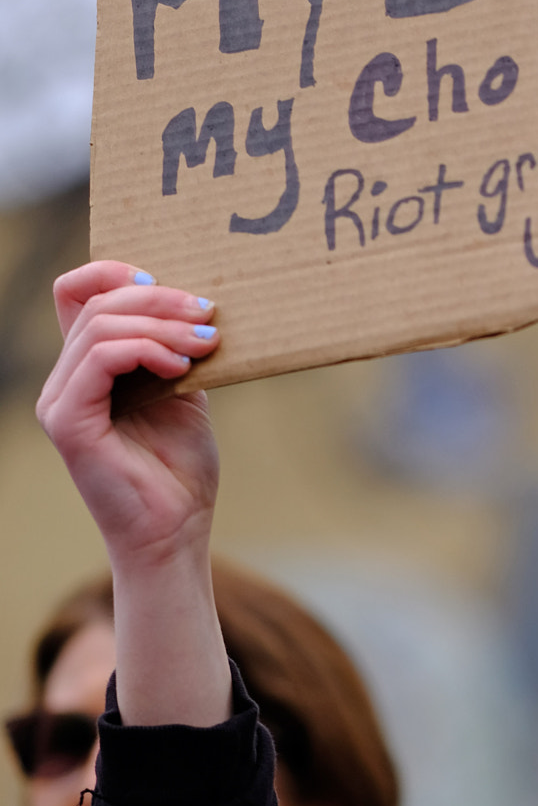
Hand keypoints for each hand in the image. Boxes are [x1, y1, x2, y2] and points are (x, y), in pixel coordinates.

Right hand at [37, 262, 220, 575]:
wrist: (175, 534)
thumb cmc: (179, 473)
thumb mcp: (183, 395)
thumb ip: (174, 351)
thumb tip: (194, 306)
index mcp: (87, 371)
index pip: (78, 295)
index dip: (115, 272)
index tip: (171, 282)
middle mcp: (65, 382)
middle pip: (97, 303)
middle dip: (159, 298)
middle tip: (208, 314)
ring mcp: (60, 401)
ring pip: (100, 326)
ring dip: (161, 323)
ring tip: (205, 341)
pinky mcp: (67, 422)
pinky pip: (99, 358)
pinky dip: (145, 350)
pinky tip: (182, 365)